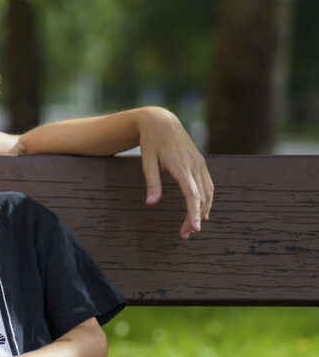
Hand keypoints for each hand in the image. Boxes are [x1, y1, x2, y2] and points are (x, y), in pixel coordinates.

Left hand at [137, 107, 213, 238]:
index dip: (194, 213)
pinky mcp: (201, 163)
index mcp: (181, 166)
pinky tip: (202, 211)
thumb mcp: (147, 162)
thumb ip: (152, 183)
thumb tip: (151, 203)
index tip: (194, 228)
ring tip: (191, 227)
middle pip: (200, 197)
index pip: (192, 194)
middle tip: (185, 234)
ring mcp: (200, 164)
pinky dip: (206, 199)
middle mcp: (195, 165)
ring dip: (201, 211)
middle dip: (194, 217)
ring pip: (207, 193)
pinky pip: (208, 185)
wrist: (161, 121)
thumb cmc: (151, 142)